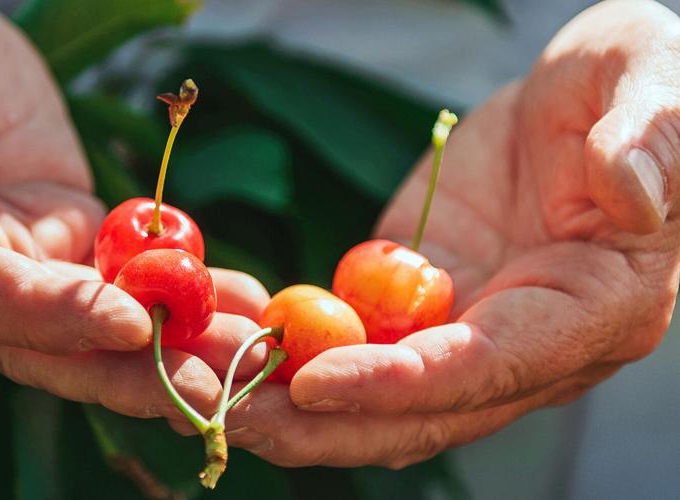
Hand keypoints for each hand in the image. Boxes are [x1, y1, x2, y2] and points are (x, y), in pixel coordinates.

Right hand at [0, 2, 270, 422]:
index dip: (54, 317)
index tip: (132, 324)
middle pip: (54, 343)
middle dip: (134, 374)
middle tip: (215, 393)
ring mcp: (32, 259)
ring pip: (107, 322)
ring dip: (180, 345)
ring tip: (253, 353)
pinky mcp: (77, 239)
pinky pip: (135, 279)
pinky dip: (189, 293)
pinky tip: (245, 301)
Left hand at [217, 0, 679, 466]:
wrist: (587, 99)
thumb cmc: (642, 86)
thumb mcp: (657, 86)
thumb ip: (651, 139)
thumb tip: (631, 193)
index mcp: (591, 310)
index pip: (487, 368)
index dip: (401, 384)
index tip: (311, 381)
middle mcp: (522, 342)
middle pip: (410, 411)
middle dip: (308, 416)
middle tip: (208, 399)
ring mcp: (461, 324)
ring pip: (364, 385)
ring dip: (274, 387)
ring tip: (185, 368)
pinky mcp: (415, 294)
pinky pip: (347, 336)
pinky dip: (283, 338)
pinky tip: (218, 323)